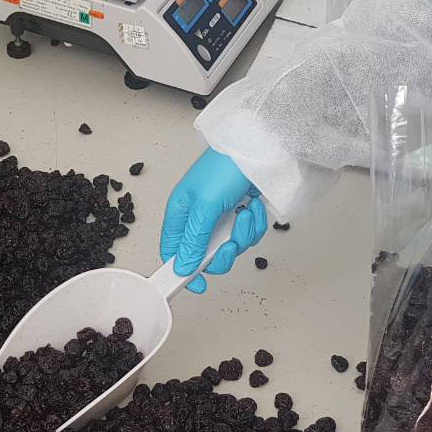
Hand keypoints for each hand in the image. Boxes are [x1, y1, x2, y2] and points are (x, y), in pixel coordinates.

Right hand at [160, 148, 266, 292]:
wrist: (259, 146)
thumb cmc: (225, 166)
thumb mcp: (205, 206)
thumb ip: (194, 240)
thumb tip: (184, 267)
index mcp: (180, 213)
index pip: (172, 252)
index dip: (183, 271)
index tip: (198, 284)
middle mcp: (198, 217)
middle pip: (205, 256)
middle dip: (223, 254)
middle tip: (230, 243)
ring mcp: (221, 216)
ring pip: (230, 247)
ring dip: (243, 235)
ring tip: (246, 213)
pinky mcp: (241, 213)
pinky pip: (248, 234)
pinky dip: (255, 224)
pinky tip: (254, 207)